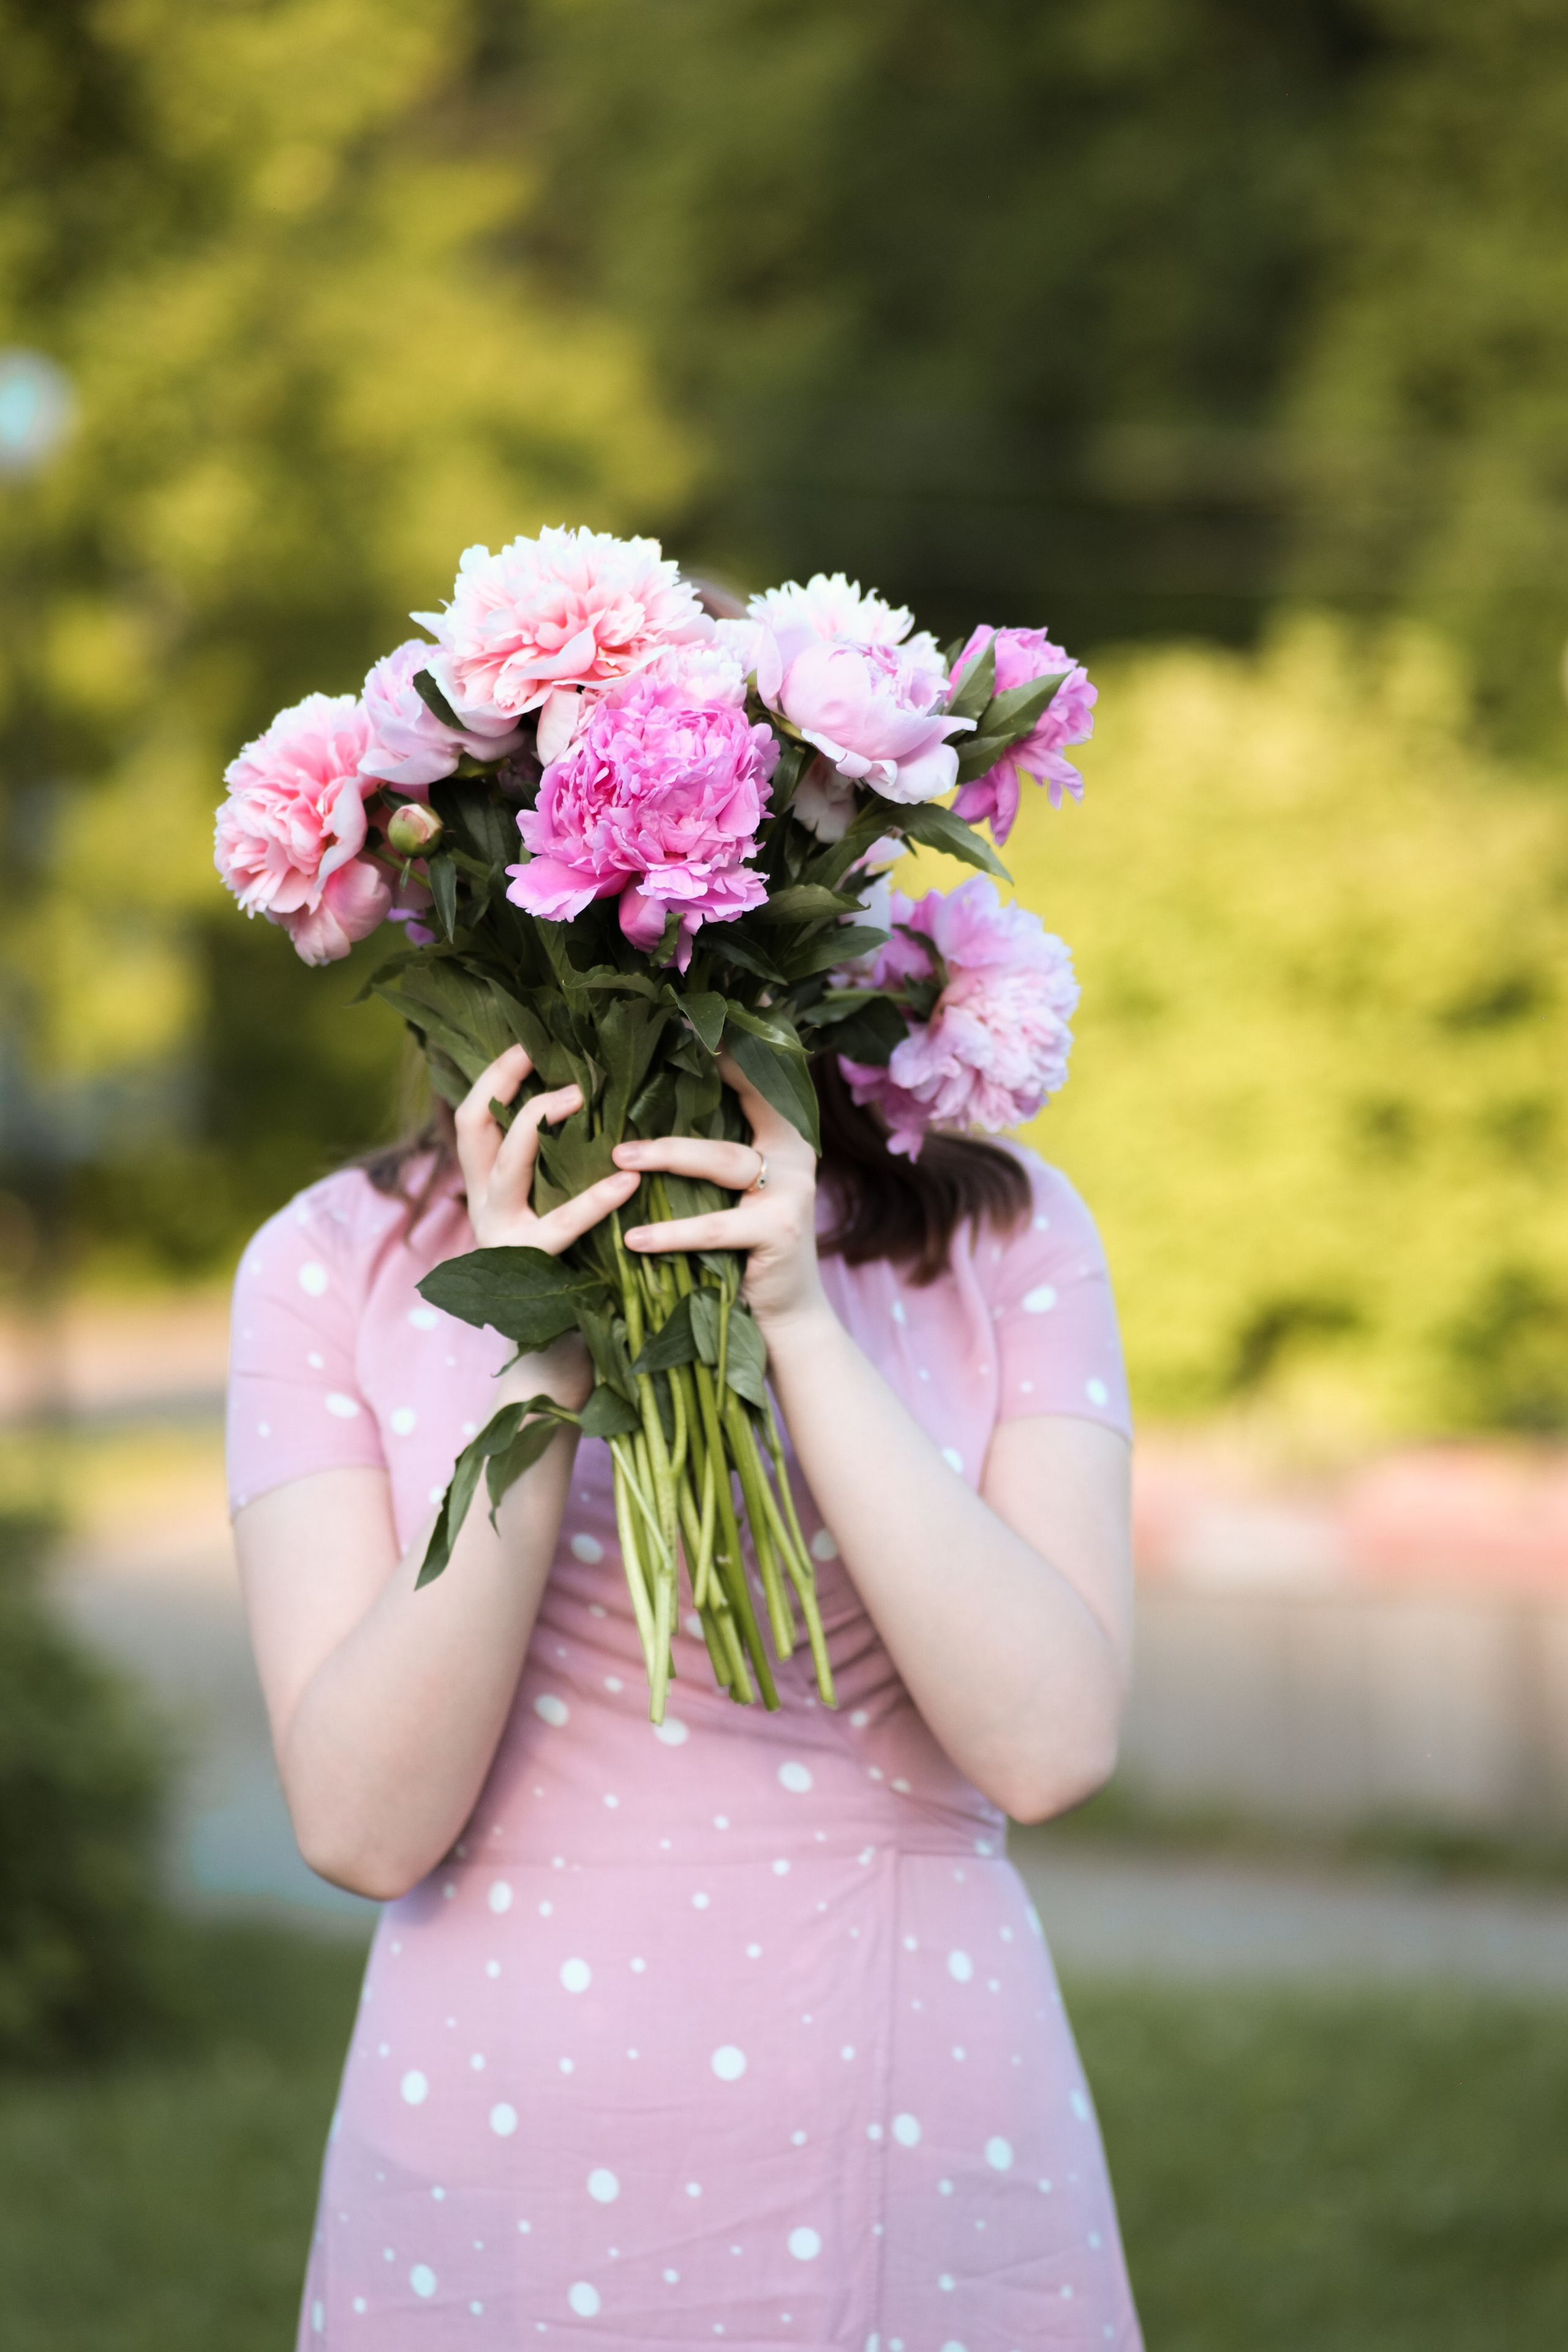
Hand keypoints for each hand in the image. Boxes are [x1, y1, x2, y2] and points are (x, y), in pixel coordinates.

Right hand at [452, 1046, 641, 1415]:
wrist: (561, 1363)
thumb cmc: (577, 1278)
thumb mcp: (562, 1209)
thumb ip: (567, 1167)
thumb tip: (603, 1103)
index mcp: (490, 1189)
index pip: (475, 1116)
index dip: (496, 1074)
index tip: (531, 1041)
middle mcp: (484, 1208)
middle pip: (473, 1127)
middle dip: (504, 1082)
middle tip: (545, 1053)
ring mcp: (501, 1239)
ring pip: (504, 1165)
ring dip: (539, 1123)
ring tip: (582, 1097)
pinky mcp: (530, 1271)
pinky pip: (559, 1227)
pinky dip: (594, 1200)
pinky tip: (628, 1182)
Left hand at [612, 1054, 827, 1334]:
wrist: (786, 1313)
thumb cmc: (744, 1245)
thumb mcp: (731, 1188)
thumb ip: (709, 1146)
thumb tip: (642, 1099)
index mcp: (784, 1132)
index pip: (752, 1076)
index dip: (720, 1048)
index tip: (674, 1022)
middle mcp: (795, 1152)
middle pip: (738, 1106)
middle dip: (681, 1087)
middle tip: (622, 1091)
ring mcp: (793, 1190)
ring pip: (722, 1160)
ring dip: (667, 1155)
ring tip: (618, 1159)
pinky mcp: (781, 1231)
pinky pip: (717, 1226)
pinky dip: (672, 1233)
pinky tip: (635, 1238)